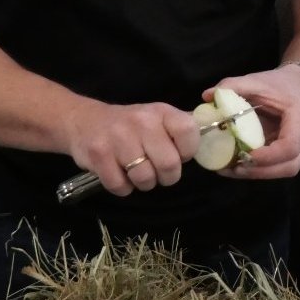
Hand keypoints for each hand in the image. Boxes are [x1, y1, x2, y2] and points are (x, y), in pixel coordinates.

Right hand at [63, 100, 198, 195]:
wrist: (84, 121)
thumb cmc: (129, 125)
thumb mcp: (157, 118)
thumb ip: (181, 129)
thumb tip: (216, 138)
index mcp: (161, 112)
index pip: (189, 134)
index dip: (188, 152)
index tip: (179, 155)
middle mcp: (141, 121)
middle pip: (169, 165)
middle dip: (166, 176)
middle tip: (158, 172)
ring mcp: (118, 138)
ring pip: (145, 179)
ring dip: (143, 183)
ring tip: (136, 171)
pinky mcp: (98, 155)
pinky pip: (121, 187)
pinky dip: (122, 188)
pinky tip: (119, 174)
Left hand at [204, 64, 299, 179]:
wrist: (298, 84)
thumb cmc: (279, 84)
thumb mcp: (256, 81)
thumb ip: (232, 86)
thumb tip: (206, 96)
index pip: (290, 146)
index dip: (269, 156)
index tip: (245, 155)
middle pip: (290, 166)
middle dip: (261, 171)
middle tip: (234, 168)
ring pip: (286, 170)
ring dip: (260, 173)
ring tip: (233, 169)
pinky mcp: (293, 153)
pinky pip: (279, 167)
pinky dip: (260, 169)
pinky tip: (239, 165)